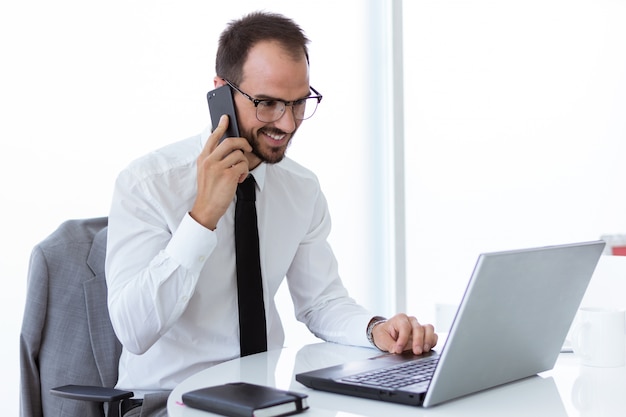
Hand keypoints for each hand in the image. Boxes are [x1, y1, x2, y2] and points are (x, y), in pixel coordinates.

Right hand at [189, 115, 251, 229]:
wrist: (207, 208)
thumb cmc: (209, 190)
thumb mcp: (205, 171)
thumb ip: (213, 159)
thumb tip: (230, 148)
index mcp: (203, 158)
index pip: (213, 137)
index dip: (220, 126)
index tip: (226, 118)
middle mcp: (209, 160)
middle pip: (230, 142)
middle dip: (243, 143)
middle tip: (248, 148)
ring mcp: (218, 167)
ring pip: (239, 155)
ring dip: (244, 164)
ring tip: (238, 174)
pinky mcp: (228, 175)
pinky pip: (243, 166)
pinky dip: (244, 173)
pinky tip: (239, 179)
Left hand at [371, 313, 437, 354]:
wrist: (387, 335)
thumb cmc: (384, 334)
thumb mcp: (381, 338)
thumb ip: (389, 344)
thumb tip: (396, 350)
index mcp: (400, 319)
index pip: (405, 327)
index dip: (403, 339)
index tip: (399, 350)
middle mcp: (411, 321)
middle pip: (418, 328)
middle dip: (418, 341)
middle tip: (416, 352)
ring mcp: (419, 327)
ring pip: (429, 329)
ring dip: (428, 340)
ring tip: (424, 350)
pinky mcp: (425, 334)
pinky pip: (433, 336)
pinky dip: (432, 342)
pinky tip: (427, 349)